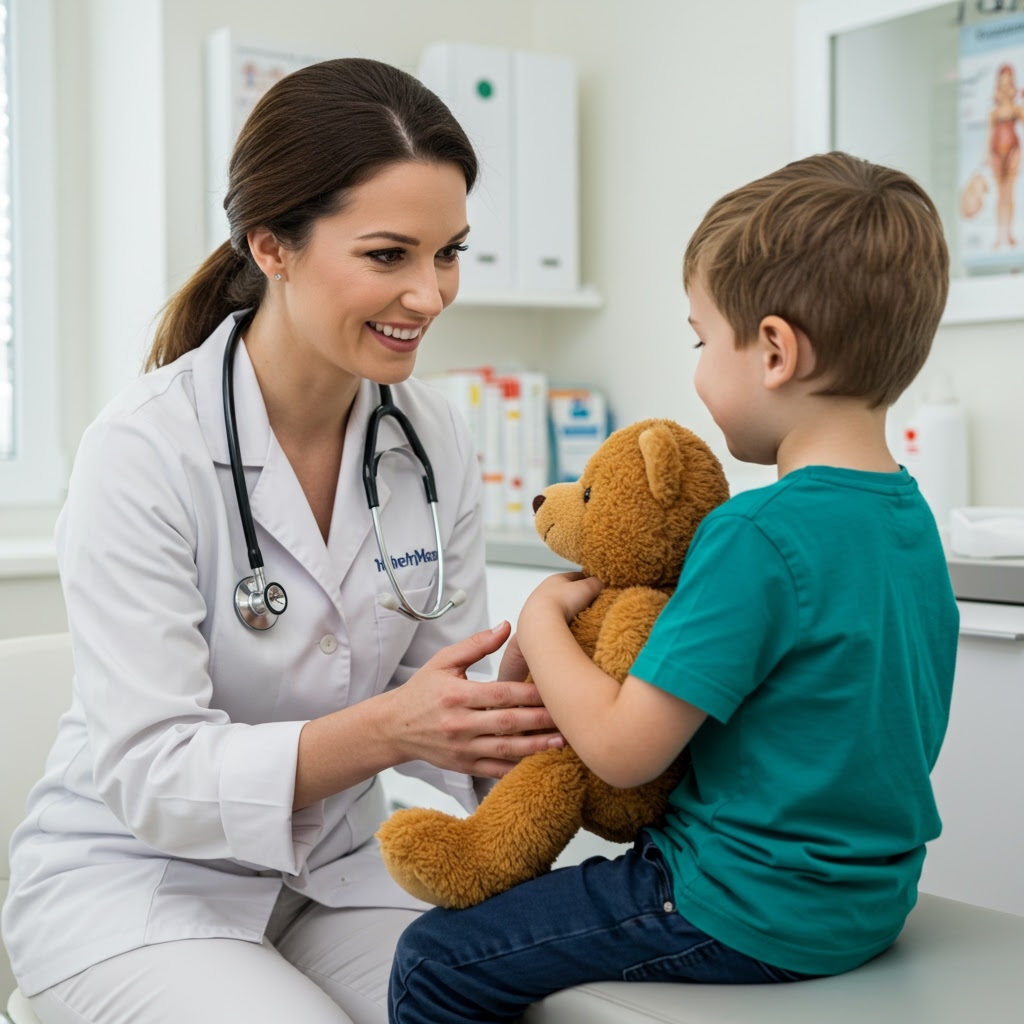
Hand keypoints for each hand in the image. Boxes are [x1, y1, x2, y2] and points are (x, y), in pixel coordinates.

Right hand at [386, 621, 564, 778]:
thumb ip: (476, 645)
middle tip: (568, 714)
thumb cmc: (421, 691)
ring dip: (536, 747)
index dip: (529, 692)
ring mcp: (462, 748)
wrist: (394, 727)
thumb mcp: (443, 661)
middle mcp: (459, 724)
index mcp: (456, 695)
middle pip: (507, 723)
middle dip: (540, 720)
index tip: (554, 687)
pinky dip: (517, 767)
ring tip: (562, 740)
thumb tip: (506, 626)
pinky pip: (495, 770)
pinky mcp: (463, 766)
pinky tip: (538, 760)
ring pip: (505, 750)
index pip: (500, 694)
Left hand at [520, 571, 603, 629]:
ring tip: (580, 618)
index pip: (575, 576)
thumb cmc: (562, 602)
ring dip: (567, 610)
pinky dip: (559, 622)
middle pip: (564, 592)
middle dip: (576, 597)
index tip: (597, 585)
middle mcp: (543, 590)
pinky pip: (551, 620)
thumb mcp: (586, 588)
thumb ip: (596, 582)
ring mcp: (537, 607)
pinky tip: (567, 627)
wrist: (541, 623)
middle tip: (590, 603)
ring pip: (556, 606)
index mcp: (555, 578)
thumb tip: (602, 582)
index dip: (587, 580)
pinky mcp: (535, 622)